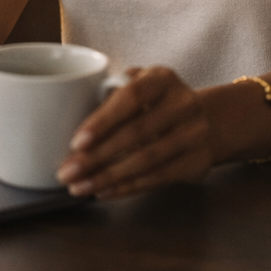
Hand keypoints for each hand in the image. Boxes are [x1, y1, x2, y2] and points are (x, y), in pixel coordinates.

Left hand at [55, 66, 212, 198]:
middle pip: (136, 133)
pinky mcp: (198, 162)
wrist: (205, 121)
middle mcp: (184, 103)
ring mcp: (195, 134)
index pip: (131, 97)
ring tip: (80, 187)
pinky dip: (127, 187)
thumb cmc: (156, 103)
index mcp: (162, 78)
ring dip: (108, 177)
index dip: (103, 120)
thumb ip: (110, 95)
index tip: (76, 142)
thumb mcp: (139, 86)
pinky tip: (103, 191)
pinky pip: (158, 178)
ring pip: (146, 160)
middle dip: (97, 157)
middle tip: (67, 172)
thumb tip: (66, 120)